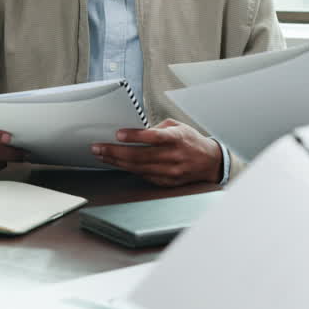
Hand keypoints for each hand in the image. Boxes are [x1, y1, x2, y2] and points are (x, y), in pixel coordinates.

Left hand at [92, 119, 222, 186]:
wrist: (210, 162)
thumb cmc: (191, 141)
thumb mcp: (177, 126)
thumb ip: (157, 128)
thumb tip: (135, 131)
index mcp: (177, 138)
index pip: (154, 137)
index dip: (135, 136)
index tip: (118, 134)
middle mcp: (174, 156)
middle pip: (139, 156)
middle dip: (115, 152)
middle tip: (98, 147)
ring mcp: (170, 171)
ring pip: (137, 168)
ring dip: (117, 162)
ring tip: (102, 155)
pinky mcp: (167, 182)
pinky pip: (143, 175)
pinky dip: (128, 169)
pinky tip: (117, 163)